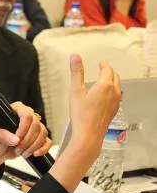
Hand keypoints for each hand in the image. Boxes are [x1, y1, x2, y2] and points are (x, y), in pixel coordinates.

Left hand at [0, 102, 50, 174]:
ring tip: (23, 153)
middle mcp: (27, 116)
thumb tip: (15, 139)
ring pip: (43, 133)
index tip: (17, 139)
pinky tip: (35, 154)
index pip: (26, 114)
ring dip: (34, 146)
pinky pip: (47, 141)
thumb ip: (0, 134)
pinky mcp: (39, 137)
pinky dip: (43, 149)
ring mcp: (34, 126)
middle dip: (27, 140)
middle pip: (36, 125)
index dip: (24, 128)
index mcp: (15, 110)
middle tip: (18, 149)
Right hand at [47, 54, 121, 192]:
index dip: (103, 64)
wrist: (89, 136)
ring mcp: (116, 103)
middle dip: (108, 71)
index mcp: (105, 85)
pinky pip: (116, 96)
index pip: (107, 69)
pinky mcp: (114, 111)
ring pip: (117, 87)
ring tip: (103, 80)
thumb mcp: (75, 91)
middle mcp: (114, 93)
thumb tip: (75, 56)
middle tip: (102, 68)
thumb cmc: (81, 115)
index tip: (100, 62)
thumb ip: (76, 72)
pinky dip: (111, 91)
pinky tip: (104, 95)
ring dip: (111, 80)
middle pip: (115, 77)